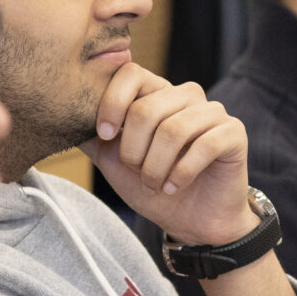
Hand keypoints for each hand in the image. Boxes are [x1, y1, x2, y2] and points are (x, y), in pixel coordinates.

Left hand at [80, 63, 255, 246]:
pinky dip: (181, 173)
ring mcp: (212, 112)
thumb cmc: (156, 188)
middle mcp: (186, 96)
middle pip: (147, 107)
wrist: (194, 222)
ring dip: (156, 167)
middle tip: (139, 173)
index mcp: (157, 94)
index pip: (130, 73)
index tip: (105, 136)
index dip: (112, 103)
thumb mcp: (115, 162)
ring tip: (157, 184)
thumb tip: (63, 115)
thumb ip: (94, 137)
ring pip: (173, 129)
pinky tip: (175, 187)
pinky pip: (203, 146)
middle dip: (134, 150)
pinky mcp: (234, 133)